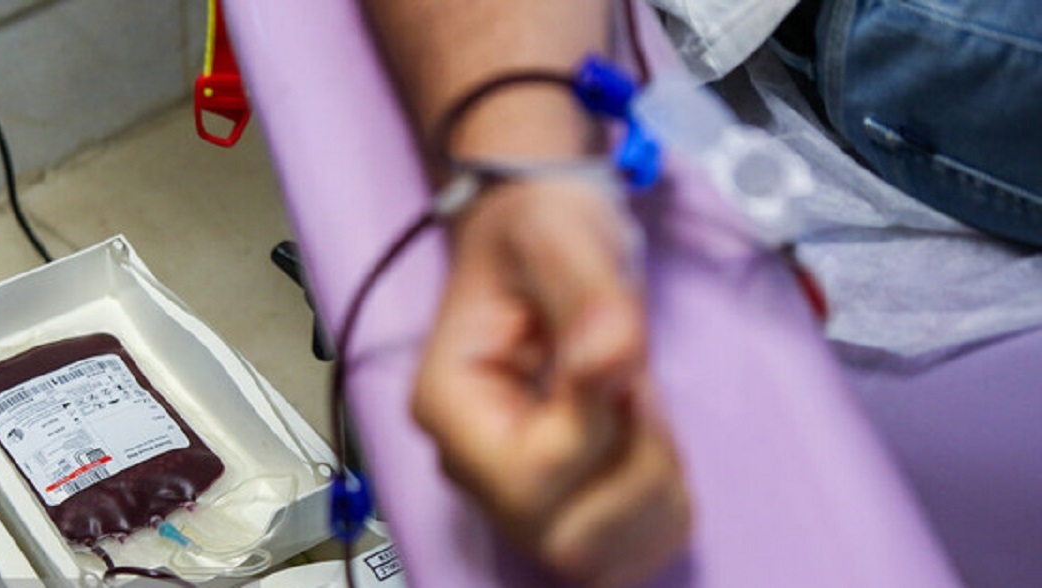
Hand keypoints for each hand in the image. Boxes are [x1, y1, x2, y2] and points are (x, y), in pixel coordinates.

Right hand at [414, 179, 691, 585]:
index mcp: (450, 407)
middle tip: (638, 387)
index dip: (598, 427)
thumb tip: (614, 355)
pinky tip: (651, 444)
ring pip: (597, 561)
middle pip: (564, 539)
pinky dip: (663, 511)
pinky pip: (623, 558)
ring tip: (641, 409)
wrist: (539, 243)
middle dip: (635, 466)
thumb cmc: (535, 234)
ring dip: (654, 489)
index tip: (619, 356)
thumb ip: (588, 293)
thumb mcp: (557, 233)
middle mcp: (472, 470)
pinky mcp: (559, 506)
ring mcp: (514, 498)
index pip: (529, 474)